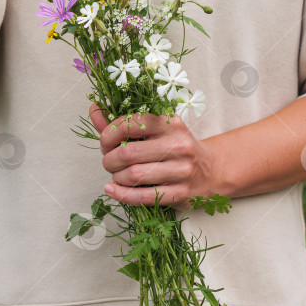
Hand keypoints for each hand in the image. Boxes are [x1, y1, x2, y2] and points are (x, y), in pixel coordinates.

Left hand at [89, 103, 218, 210]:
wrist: (211, 170)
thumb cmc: (175, 148)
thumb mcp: (156, 130)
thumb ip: (123, 122)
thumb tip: (94, 109)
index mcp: (170, 123)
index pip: (130, 124)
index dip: (109, 134)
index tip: (105, 142)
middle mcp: (178, 145)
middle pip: (128, 153)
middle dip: (109, 159)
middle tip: (108, 161)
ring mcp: (181, 171)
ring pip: (134, 175)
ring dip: (116, 177)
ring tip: (116, 175)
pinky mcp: (180, 193)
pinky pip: (143, 197)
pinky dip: (121, 195)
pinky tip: (112, 190)